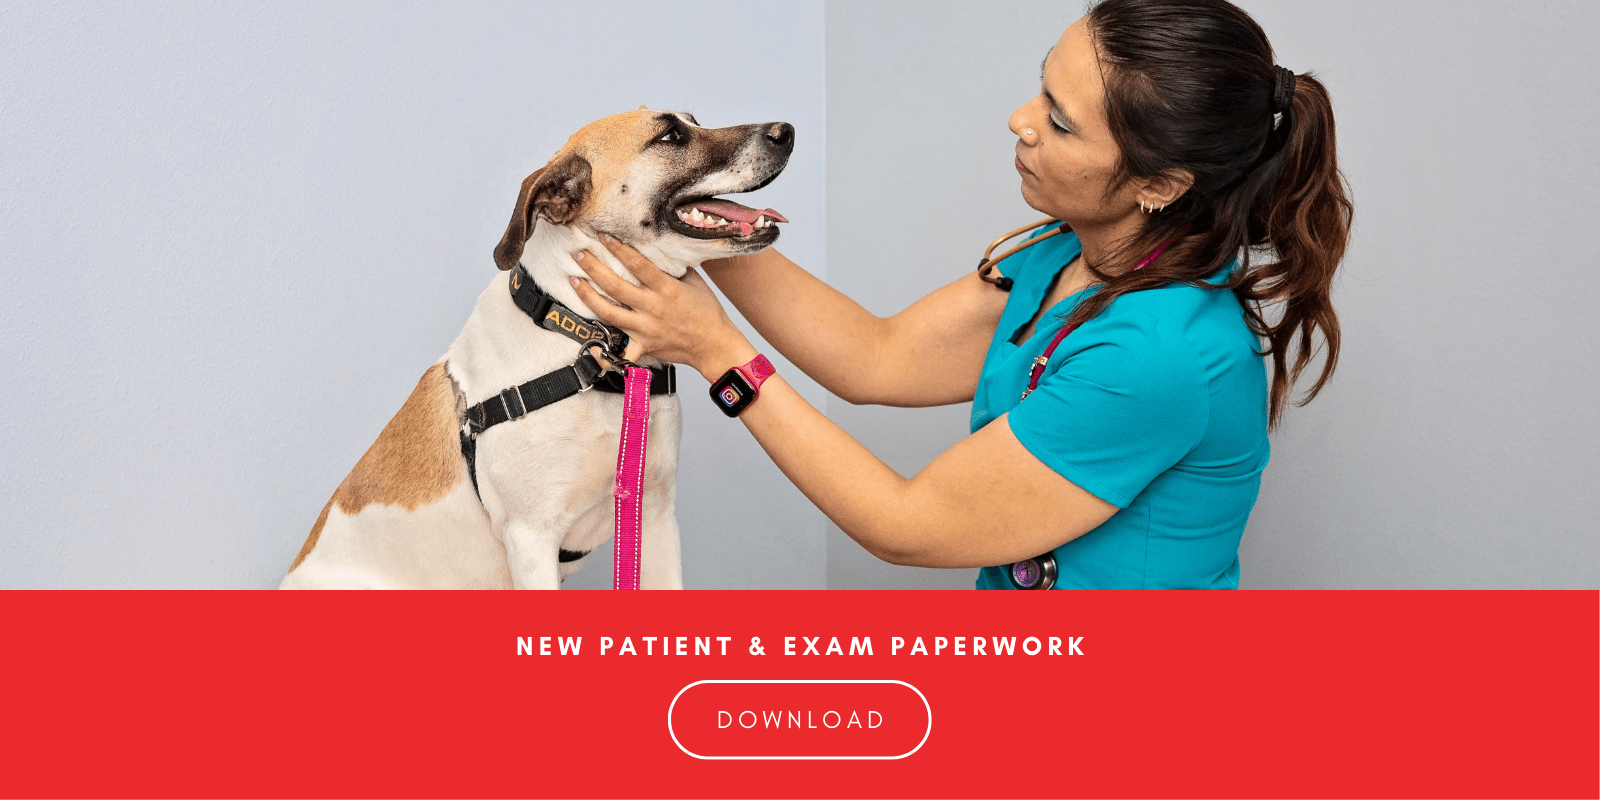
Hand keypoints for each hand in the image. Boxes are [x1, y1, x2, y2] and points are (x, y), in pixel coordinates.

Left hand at [569, 234, 756, 379]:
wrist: (714, 345)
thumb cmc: (707, 311)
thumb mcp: (695, 281)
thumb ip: (674, 266)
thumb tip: (657, 247)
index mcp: (667, 289)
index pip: (638, 264)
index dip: (618, 248)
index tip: (602, 235)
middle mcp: (653, 309)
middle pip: (615, 286)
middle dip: (593, 268)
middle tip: (578, 254)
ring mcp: (645, 329)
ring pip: (609, 313)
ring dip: (588, 297)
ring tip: (575, 281)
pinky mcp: (643, 346)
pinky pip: (620, 352)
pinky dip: (605, 353)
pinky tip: (592, 345)